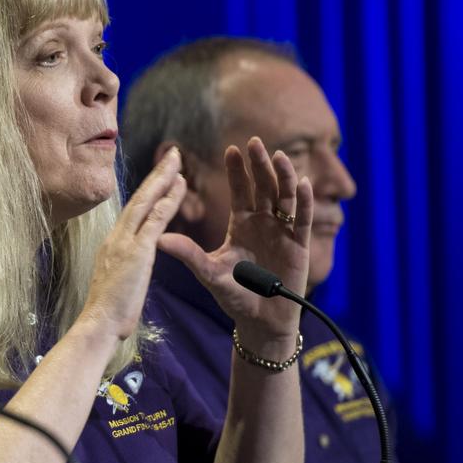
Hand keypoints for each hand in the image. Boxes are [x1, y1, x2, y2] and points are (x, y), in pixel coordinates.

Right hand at [80, 147, 186, 338]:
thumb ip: (122, 267)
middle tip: (173, 155)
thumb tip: (128, 264)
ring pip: (147, 202)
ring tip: (179, 161)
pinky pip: (156, 219)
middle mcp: (116, 236)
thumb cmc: (107, 312)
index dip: (148, 191)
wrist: (98, 323)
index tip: (161, 176)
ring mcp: (125, 241)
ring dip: (164, 179)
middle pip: (139, 198)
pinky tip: (181, 186)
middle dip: (157, 175)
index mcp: (112, 244)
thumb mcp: (114, 282)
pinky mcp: (137, 250)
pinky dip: (169, 200)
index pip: (133, 211)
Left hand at [158, 137, 312, 344]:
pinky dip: (303, 202)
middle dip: (259, 165)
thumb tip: (159, 239)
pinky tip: (302, 184)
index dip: (238, 170)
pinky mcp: (300, 246)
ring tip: (279, 156)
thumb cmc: (234, 296)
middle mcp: (263, 223)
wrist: (259, 321)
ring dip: (283, 177)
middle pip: (263, 187)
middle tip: (255, 142)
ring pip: (284, 198)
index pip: (240, 191)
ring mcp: (283, 232)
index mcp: (241, 224)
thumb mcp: (208, 273)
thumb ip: (188, 254)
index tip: (232, 148)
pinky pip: (303, 220)